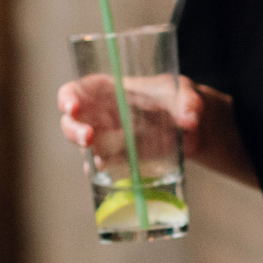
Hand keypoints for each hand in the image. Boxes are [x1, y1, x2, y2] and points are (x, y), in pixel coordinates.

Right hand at [58, 73, 202, 157]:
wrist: (193, 130)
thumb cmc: (181, 99)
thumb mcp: (186, 94)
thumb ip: (189, 103)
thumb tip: (191, 120)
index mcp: (110, 89)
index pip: (79, 89)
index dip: (68, 97)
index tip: (73, 107)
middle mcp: (103, 114)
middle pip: (72, 121)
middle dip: (73, 130)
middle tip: (87, 138)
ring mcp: (108, 138)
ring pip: (84, 145)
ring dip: (86, 152)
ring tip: (101, 160)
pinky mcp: (119, 159)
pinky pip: (102, 166)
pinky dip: (100, 170)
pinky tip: (105, 173)